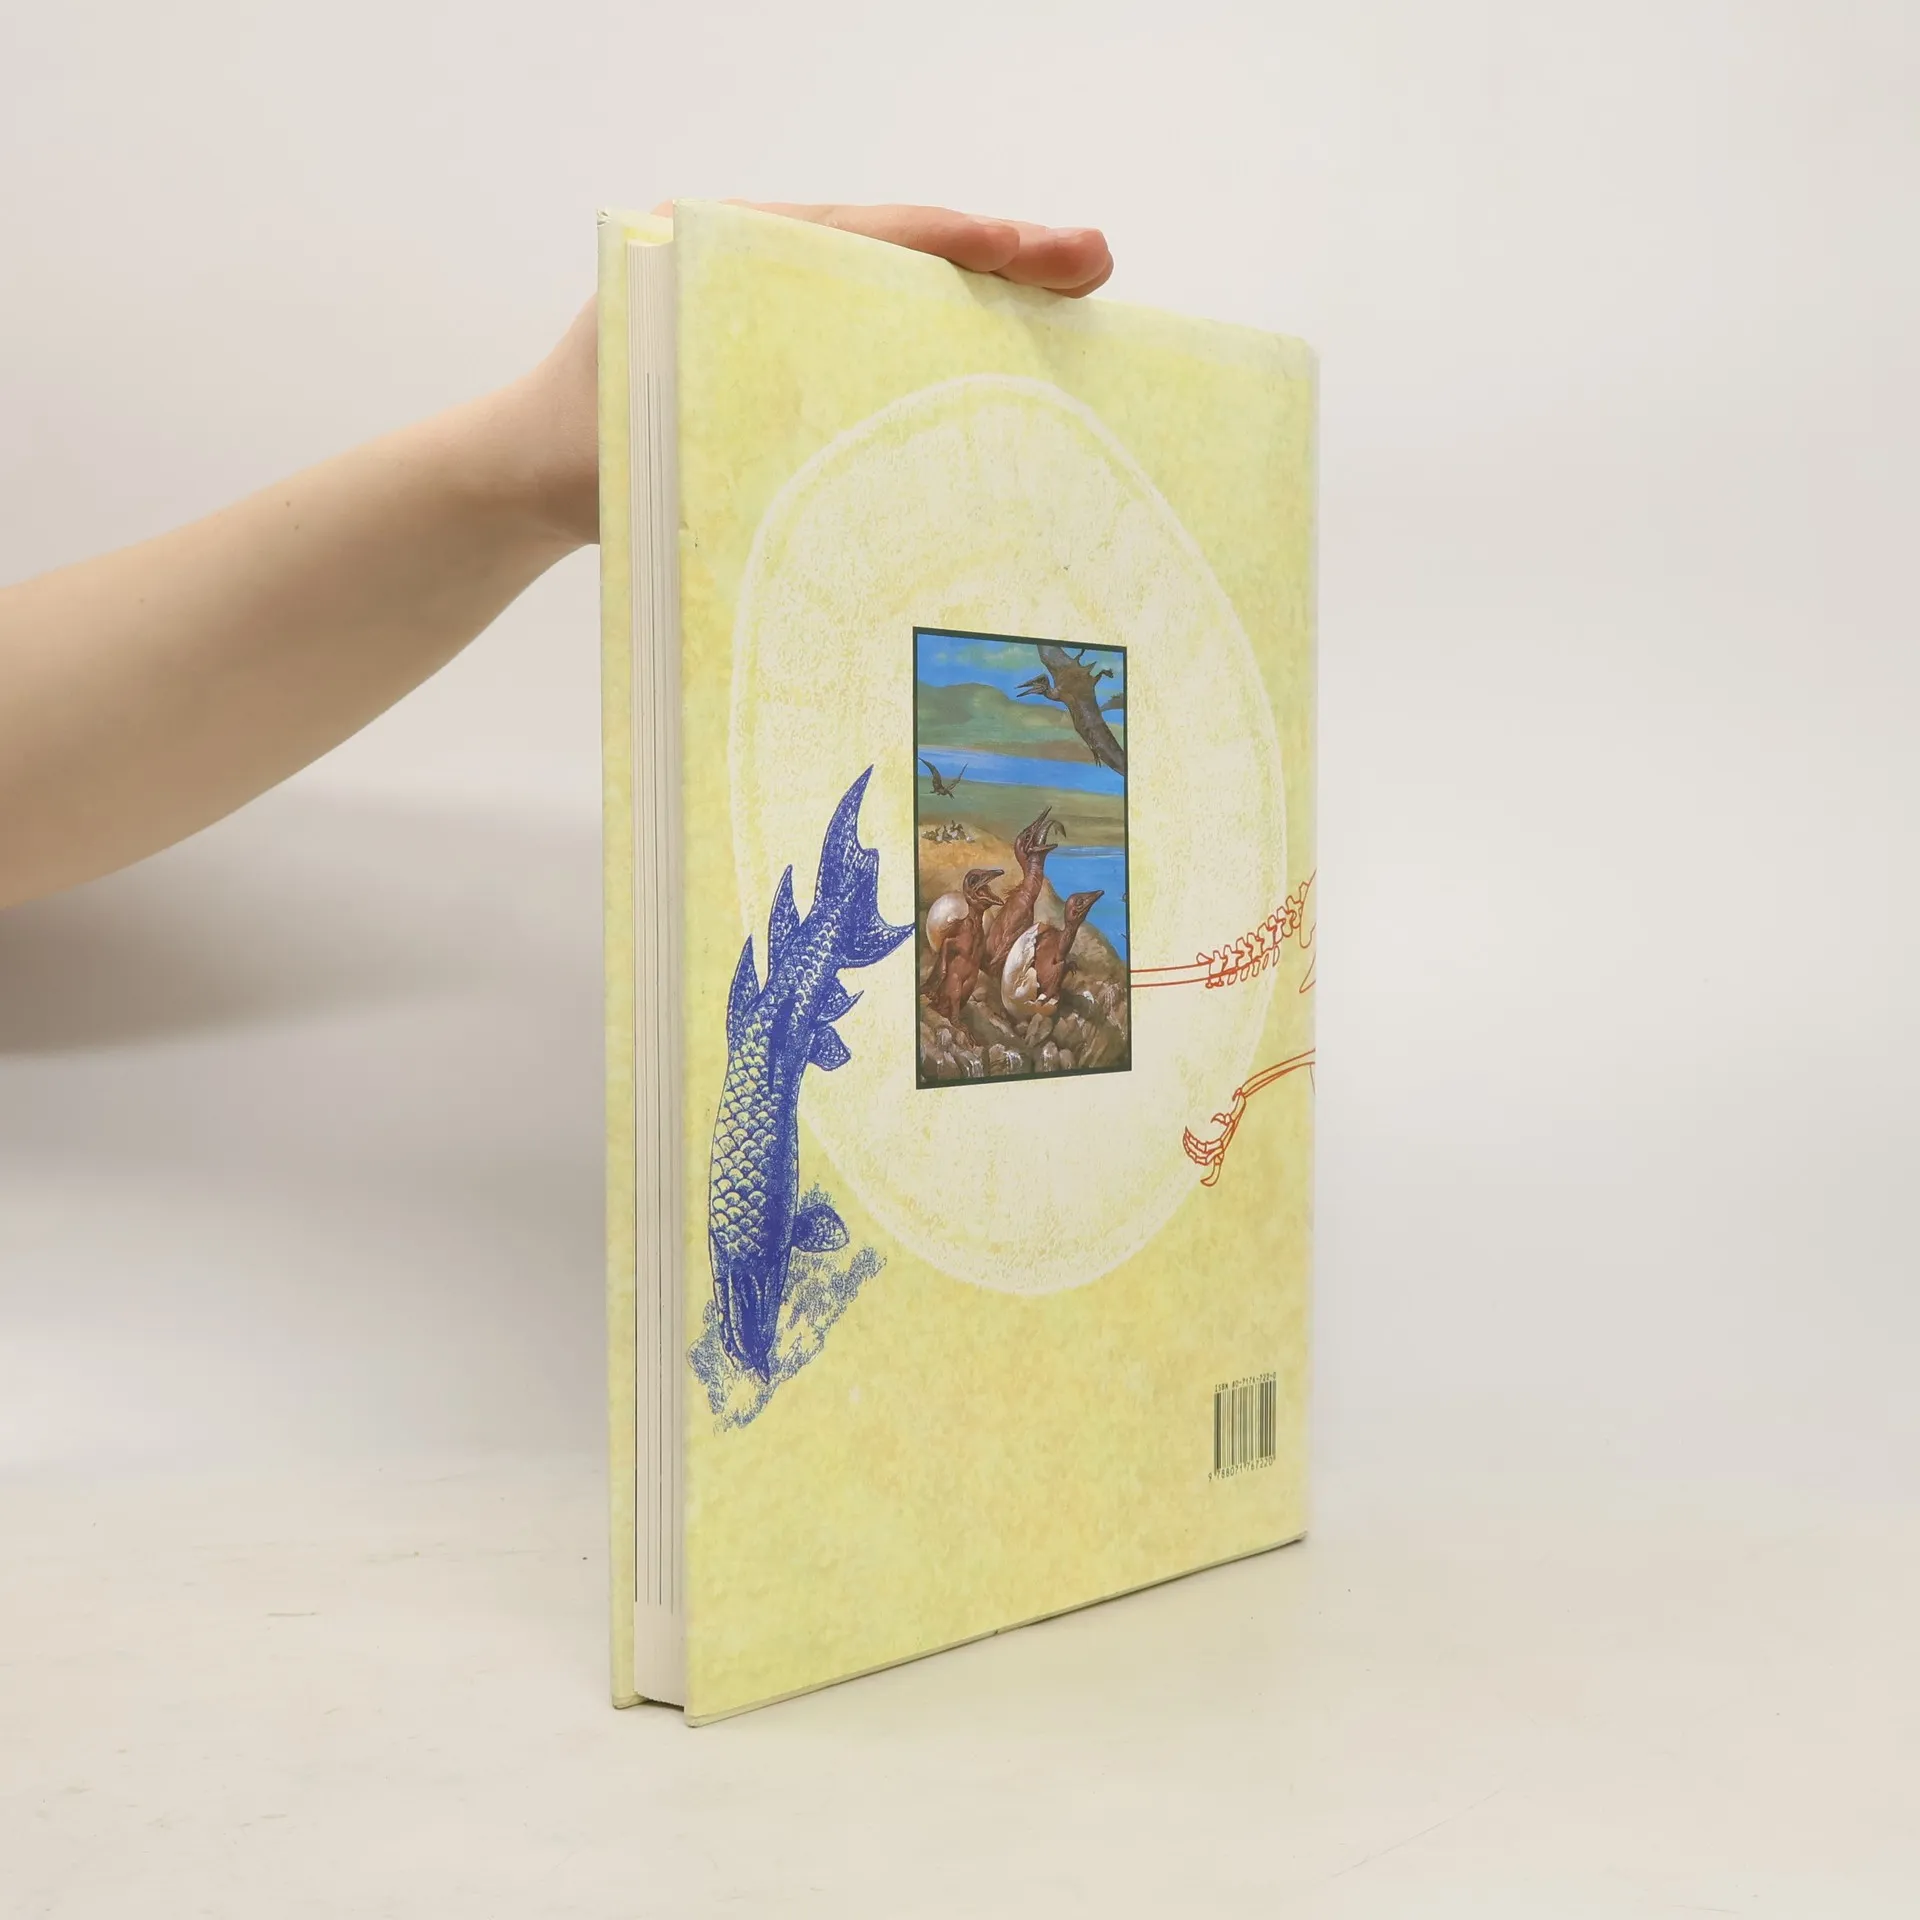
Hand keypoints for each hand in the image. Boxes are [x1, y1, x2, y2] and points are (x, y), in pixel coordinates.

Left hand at [513, 202, 1113, 546]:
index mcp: (722, 251)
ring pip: (898, 291)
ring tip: (1078, 297)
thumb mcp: (646, 425)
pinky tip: (1011, 363)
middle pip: (899, 249)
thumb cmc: (578, 452)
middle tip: (1094, 262)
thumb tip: (837, 408)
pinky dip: (943, 344)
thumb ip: (722, 402)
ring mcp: (780, 312)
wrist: (525, 478)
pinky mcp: (790, 364)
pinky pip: (877, 341)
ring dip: (988, 298)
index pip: (859, 234)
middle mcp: (758, 263)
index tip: (1029, 246)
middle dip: (1000, 253)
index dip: (952, 240)